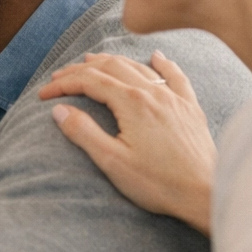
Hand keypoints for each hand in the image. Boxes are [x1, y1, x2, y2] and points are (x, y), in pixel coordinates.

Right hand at [39, 50, 215, 233]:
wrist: (206, 195)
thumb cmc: (159, 183)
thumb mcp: (112, 161)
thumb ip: (83, 132)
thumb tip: (59, 110)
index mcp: (132, 103)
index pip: (89, 81)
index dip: (63, 84)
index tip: (44, 94)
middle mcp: (154, 93)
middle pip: (111, 67)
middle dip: (81, 69)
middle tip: (59, 77)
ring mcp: (175, 99)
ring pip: (138, 67)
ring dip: (111, 62)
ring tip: (91, 62)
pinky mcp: (190, 109)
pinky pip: (176, 77)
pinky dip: (162, 64)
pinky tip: (156, 57)